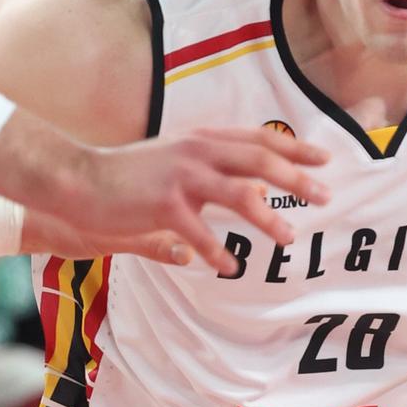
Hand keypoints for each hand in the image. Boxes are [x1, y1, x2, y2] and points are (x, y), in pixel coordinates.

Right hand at [9, 127, 330, 278]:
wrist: (80, 179)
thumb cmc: (130, 174)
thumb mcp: (176, 161)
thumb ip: (214, 171)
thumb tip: (257, 188)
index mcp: (203, 140)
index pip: (260, 139)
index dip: (295, 147)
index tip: (326, 159)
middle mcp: (198, 152)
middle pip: (261, 161)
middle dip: (298, 178)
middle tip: (327, 196)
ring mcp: (182, 178)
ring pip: (240, 194)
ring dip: (268, 218)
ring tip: (287, 238)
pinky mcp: (163, 205)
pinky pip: (200, 233)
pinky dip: (219, 252)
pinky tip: (230, 268)